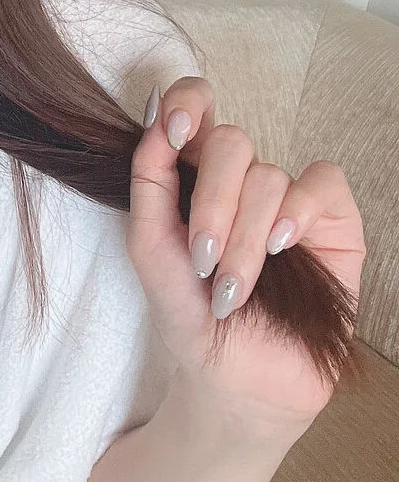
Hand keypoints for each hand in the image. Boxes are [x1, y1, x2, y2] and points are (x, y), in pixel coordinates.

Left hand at [126, 78, 365, 431]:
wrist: (235, 378)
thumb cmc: (189, 316)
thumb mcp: (150, 249)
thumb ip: (148, 182)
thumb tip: (154, 117)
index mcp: (194, 176)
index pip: (196, 106)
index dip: (187, 103)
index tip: (173, 133)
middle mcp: (242, 180)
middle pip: (231, 141)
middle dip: (212, 204)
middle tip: (203, 261)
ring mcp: (289, 200)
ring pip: (269, 176)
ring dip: (244, 237)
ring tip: (233, 288)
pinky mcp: (333, 223)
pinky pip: (321, 183)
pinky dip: (296, 213)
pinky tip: (280, 247)